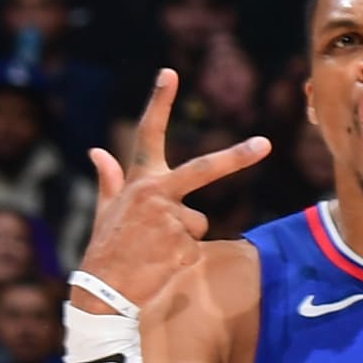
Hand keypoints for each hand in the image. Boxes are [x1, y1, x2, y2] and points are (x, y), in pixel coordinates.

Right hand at [75, 69, 267, 317]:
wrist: (103, 290)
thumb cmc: (106, 247)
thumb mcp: (105, 210)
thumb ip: (109, 180)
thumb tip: (97, 151)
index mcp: (140, 181)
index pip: (149, 133)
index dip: (159, 102)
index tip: (170, 73)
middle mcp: (156, 193)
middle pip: (203, 169)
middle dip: (237, 157)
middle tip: (264, 144)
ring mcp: (170, 219)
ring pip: (197, 222)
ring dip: (183, 237)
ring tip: (155, 250)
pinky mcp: (182, 245)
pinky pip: (195, 247)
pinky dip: (183, 257)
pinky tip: (161, 264)